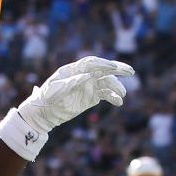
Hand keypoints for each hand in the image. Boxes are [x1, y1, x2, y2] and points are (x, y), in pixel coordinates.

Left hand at [17, 56, 134, 134]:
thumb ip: (71, 82)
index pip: (92, 63)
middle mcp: (84, 75)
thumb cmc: (46, 98)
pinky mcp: (92, 97)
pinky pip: (106, 95)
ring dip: (116, 87)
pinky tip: (119, 102)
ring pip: (107, 83)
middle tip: (131, 71)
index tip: (113, 67)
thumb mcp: (56, 90)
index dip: (103, 63)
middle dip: (118, 69)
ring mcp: (89, 85)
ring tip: (122, 94)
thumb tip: (88, 75)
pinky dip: (113, 97)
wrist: (44, 113)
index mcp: (74, 69)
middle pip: (103, 70)